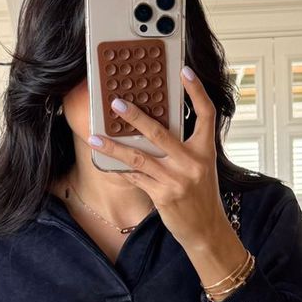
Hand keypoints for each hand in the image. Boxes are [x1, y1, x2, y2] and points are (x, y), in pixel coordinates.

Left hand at [87, 68, 243, 278]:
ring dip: (113, 147)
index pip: (206, 114)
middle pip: (160, 133)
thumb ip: (183, 149)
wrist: (206, 230)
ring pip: (139, 157)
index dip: (197, 91)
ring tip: (95, 137)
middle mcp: (192, 163)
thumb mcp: (201, 168)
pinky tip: (104, 163)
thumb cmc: (201, 196)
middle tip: (116, 103)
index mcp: (206, 151)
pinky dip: (119, 170)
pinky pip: (135, 178)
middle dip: (135, 117)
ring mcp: (176, 180)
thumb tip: (153, 130)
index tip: (185, 71)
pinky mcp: (162, 195)